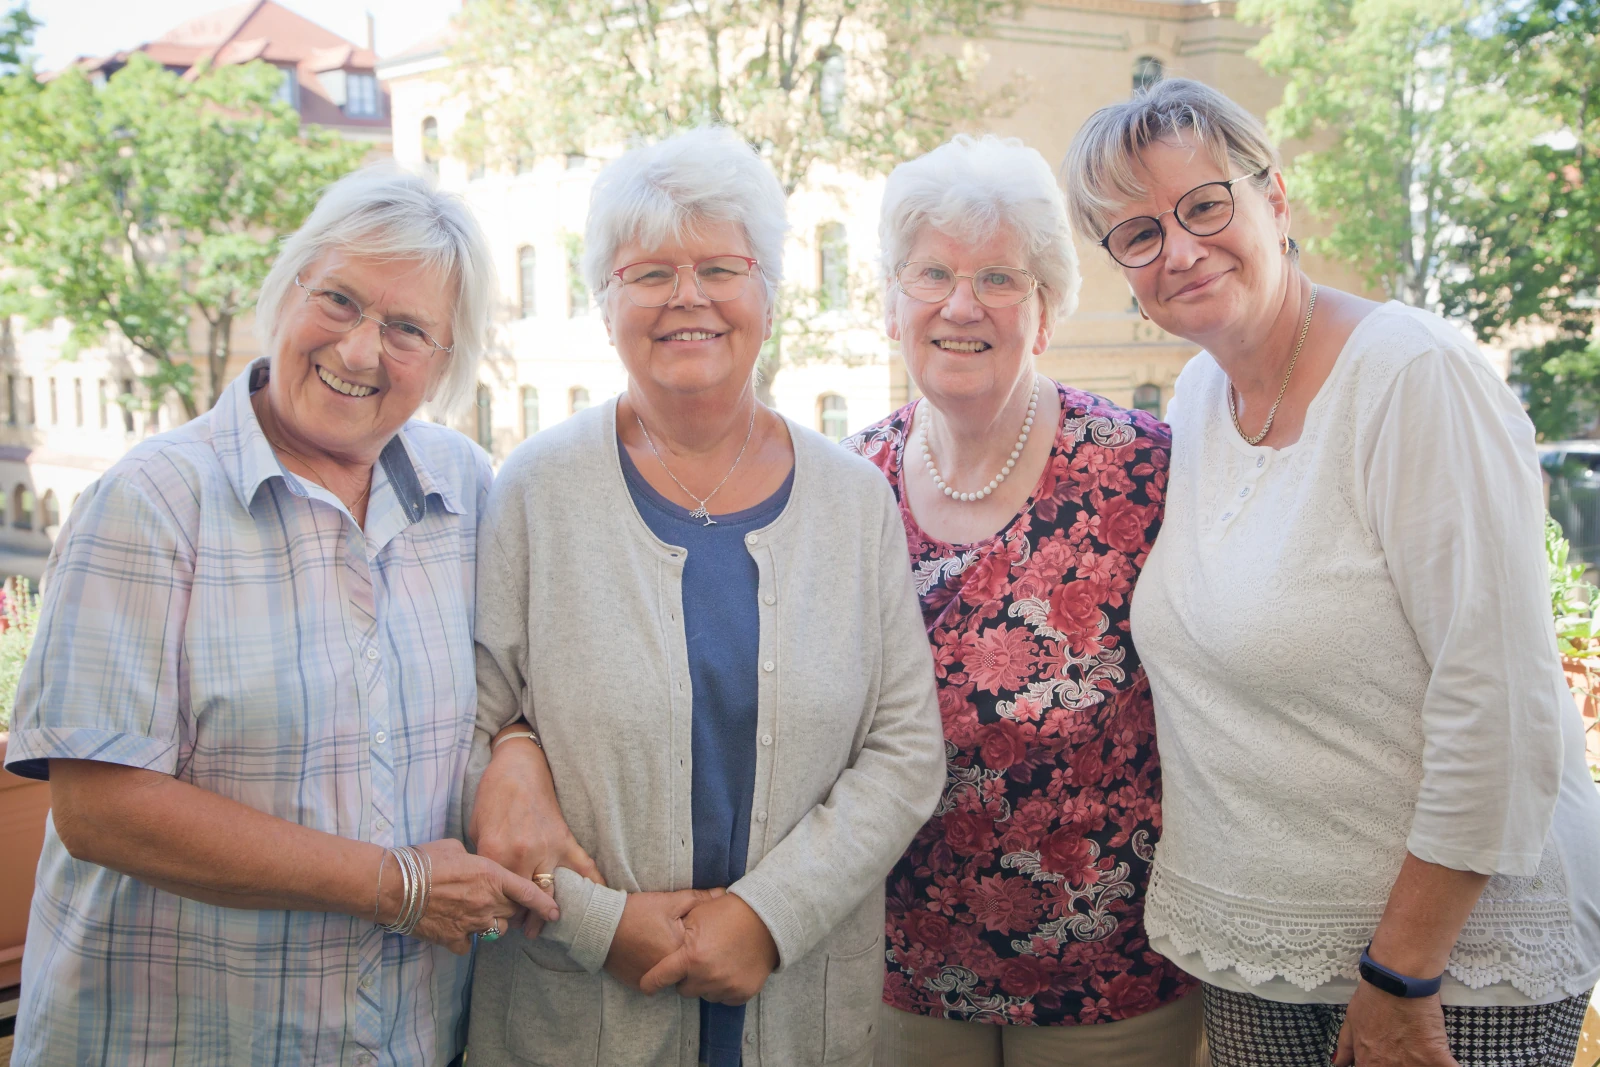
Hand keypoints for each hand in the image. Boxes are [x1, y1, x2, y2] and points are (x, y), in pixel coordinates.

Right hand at [386, 839, 558, 955]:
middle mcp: (486, 901)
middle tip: (496, 901)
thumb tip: (477, 863)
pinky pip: (469, 944)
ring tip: (475, 913)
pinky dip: (465, 939)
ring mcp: (471, 923)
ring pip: (496, 930)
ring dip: (491, 923)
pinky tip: (454, 928)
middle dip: (511, 908)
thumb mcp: (456, 848)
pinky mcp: (453, 939)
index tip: (555, 913)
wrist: (393, 885)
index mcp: (491, 875)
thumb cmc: (422, 860)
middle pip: (513, 911)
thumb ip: (475, 859)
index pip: (529, 892)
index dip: (545, 904)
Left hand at [471, 730, 603, 937]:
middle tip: (524, 930)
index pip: (498, 894)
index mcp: (496, 852)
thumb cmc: (492, 796)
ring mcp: (548, 848)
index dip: (498, 910)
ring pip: (552, 891)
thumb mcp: (477, 829)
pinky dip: (592, 886)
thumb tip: (491, 884)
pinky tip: (595, 901)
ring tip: (548, 923)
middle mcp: (523, 855)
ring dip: (549, 911)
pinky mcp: (566, 840)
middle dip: (524, 918)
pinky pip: (584, 868)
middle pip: (525, 899)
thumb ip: (485, 859)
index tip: (499, 919)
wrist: (518, 767)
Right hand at [605, 888, 724, 989]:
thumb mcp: (669, 901)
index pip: (703, 951)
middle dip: (689, 955)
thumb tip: (723, 894)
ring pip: (673, 976)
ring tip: (663, 945)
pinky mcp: (638, 984)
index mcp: (680, 952)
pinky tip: (650, 954)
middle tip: (678, 938)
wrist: (600, 925)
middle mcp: (668, 972)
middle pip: (688, 967)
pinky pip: (655, 981)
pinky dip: (656, 970)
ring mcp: (652, 981)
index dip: (702, 940)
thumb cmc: (636, 911)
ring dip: (673, 965)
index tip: (699, 933)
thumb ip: (699, 899)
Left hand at [639, 892, 778, 1004]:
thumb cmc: (728, 912)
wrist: (766, 919)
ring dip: (705, 983)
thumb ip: (677, 933)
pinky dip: (724, 987)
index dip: (650, 983)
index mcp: (692, 957)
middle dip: (686, 977)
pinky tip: (729, 969)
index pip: (659, 979)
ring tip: (716, 962)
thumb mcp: (697, 914)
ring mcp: (726, 987)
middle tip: (696, 961)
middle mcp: (707, 977)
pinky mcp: (742, 993)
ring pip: (704, 994)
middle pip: (683, 989)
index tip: (647, 985)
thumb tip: (660, 946)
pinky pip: (723, 998)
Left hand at [1333, 983, 1457, 1066]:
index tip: (1387, 1061)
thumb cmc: (1374, 997)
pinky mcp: (1436, 1058)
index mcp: (1368, 1062)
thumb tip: (1339, 1063)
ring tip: (1421, 1054)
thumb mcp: (1352, 1020)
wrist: (1399, 981)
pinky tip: (1447, 1062)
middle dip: (1401, 1065)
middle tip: (1406, 1054)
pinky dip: (1449, 1066)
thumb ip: (1346, 1046)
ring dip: (1421, 1065)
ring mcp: (1413, 1065)